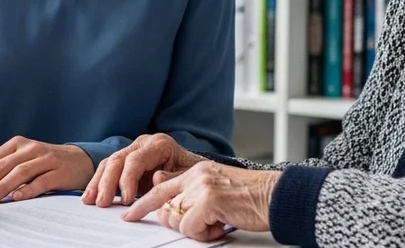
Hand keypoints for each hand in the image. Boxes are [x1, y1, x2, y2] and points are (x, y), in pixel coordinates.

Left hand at [0, 136, 95, 203]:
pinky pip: (41, 181)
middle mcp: (31, 148)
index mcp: (18, 144)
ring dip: (2, 187)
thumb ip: (5, 168)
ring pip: (19, 172)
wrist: (80, 160)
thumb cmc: (45, 163)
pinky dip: (28, 190)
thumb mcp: (24, 159)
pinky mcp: (60, 172)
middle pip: (3, 166)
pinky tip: (16, 198)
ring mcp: (46, 159)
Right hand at [82, 133, 205, 206]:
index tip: (127, 200)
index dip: (128, 180)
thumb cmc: (192, 172)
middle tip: (102, 203)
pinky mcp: (127, 161)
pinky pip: (108, 169)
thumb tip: (155, 178)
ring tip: (90, 200)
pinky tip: (91, 195)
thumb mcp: (188, 175)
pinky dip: (99, 182)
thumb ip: (173, 177)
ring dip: (98, 182)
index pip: (135, 160)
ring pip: (109, 163)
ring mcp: (133, 150)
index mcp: (159, 144)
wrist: (194, 168)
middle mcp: (143, 144)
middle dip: (108, 182)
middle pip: (118, 159)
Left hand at [121, 161, 277, 241]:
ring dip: (193, 230)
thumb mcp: (216, 189)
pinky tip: (219, 227)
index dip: (143, 203)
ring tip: (214, 224)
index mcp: (196, 170)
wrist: (275, 196)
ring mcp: (201, 187)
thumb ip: (192, 190)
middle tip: (185, 224)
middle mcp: (195, 175)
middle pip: (162, 205)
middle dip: (167, 221)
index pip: (160, 186)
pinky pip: (188, 228)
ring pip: (175, 219)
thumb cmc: (250, 197)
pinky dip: (202, 234)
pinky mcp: (208, 201)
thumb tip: (162, 185)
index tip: (130, 214)